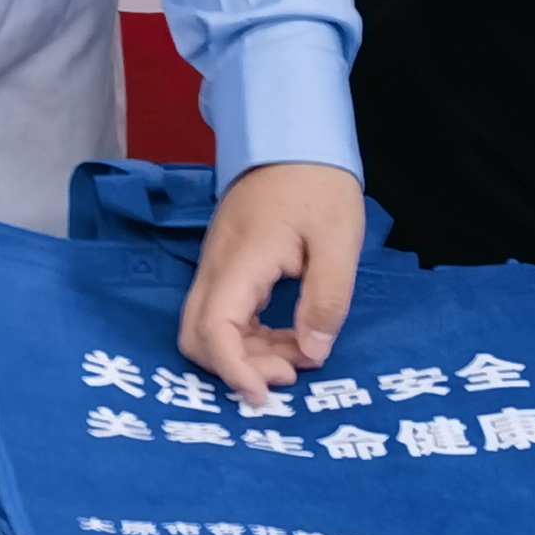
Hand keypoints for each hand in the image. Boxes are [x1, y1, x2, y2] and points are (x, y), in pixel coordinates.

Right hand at [181, 163, 364, 401]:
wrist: (293, 138)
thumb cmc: (317, 185)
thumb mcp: (337, 242)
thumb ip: (326, 300)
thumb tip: (312, 352)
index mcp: (241, 262)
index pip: (214, 330)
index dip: (234, 371)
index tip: (266, 396)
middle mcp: (216, 268)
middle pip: (196, 337)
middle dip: (237, 367)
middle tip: (290, 375)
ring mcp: (217, 266)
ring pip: (209, 328)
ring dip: (247, 354)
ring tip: (298, 356)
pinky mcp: (227, 265)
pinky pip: (224, 314)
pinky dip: (250, 337)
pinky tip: (288, 338)